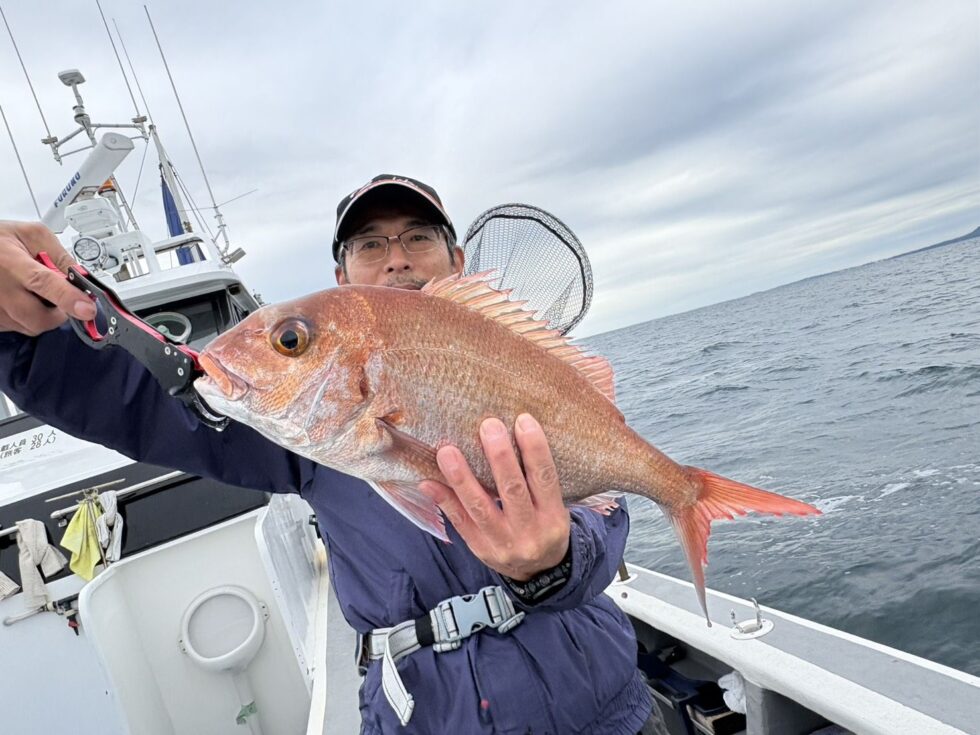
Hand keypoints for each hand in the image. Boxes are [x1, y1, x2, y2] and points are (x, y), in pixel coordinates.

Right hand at [0, 220, 95, 334]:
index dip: (68, 298)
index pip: (43, 283)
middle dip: (59, 314)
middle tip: (61, 299)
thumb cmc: (1, 241)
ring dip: (43, 316)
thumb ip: (60, 256)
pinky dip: (27, 319)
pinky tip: (22, 300)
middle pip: (39, 318)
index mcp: (12, 262)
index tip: (87, 309)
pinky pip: (18, 328)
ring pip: (30, 327)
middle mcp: (0, 289)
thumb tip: (82, 279)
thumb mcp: (33, 235)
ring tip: (35, 293)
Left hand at [419, 413, 570, 580]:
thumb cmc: (544, 526)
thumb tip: (516, 433)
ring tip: (447, 451)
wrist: (539, 573)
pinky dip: (444, 501)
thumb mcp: (554, 507)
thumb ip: (538, 480)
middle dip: (499, 456)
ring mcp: (502, 543)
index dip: (535, 449)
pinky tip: (428, 482)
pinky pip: (460, 523)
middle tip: (488, 426)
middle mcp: (529, 531)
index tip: (523, 420)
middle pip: (512, 490)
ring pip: (480, 508)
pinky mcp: (480, 549)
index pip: (545, 478)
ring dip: (462, 477)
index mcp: (553, 516)